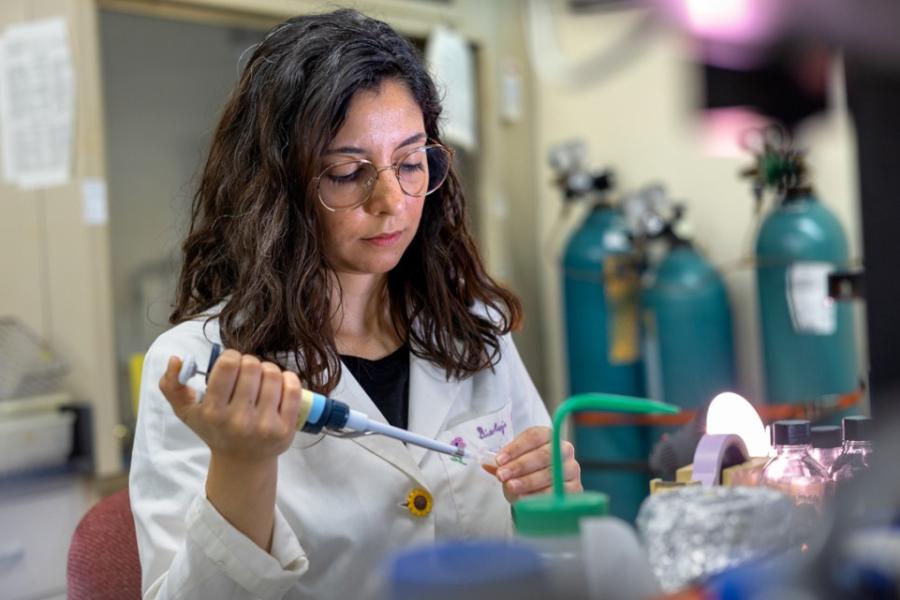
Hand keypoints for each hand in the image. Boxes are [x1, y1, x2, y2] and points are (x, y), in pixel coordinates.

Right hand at [159, 350, 301, 463]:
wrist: (242, 461)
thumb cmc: (214, 429)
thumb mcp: (186, 411)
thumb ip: (172, 385)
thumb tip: (176, 360)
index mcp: (213, 412)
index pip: (228, 365)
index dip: (231, 356)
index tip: (231, 364)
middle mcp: (238, 420)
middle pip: (252, 366)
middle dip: (250, 363)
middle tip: (247, 373)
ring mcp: (264, 426)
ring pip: (273, 374)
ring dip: (268, 370)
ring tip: (261, 379)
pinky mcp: (285, 429)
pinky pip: (292, 388)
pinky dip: (288, 378)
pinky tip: (280, 383)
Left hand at [491, 426, 581, 502]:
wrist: (547, 488)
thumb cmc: (528, 470)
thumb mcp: (515, 462)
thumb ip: (502, 463)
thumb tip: (484, 462)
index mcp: (548, 436)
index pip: (533, 436)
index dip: (515, 448)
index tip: (499, 460)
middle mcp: (564, 449)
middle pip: (542, 455)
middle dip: (519, 465)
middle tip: (502, 475)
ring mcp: (572, 469)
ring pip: (550, 474)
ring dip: (528, 481)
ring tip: (511, 487)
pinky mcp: (576, 488)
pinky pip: (557, 492)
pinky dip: (539, 495)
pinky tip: (525, 498)